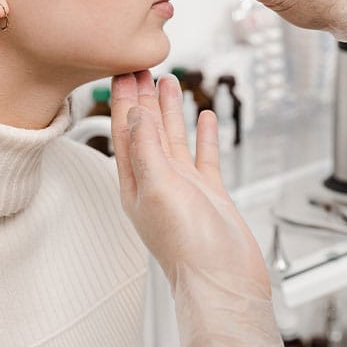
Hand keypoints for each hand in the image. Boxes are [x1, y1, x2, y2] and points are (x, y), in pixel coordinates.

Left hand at [109, 70, 265, 292]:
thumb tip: (135, 113)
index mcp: (135, 183)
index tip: (121, 69)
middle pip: (145, 129)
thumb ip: (146, 149)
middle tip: (140, 65)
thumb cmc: (188, 247)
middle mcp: (155, 182)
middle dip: (141, 97)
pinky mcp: (208, 193)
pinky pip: (203, 155)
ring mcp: (182, 186)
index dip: (122, 99)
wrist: (225, 281)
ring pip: (173, 137)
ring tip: (167, 80)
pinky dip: (202, 134)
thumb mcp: (159, 189)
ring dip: (169, 109)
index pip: (124, 131)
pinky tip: (204, 117)